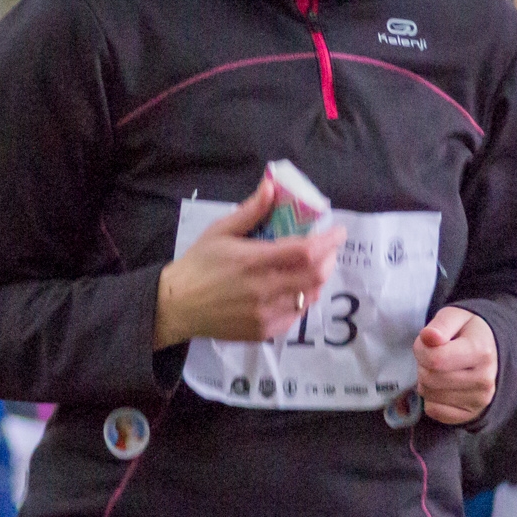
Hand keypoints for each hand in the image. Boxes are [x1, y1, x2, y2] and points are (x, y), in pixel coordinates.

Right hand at [154, 175, 344, 347]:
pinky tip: (295, 288)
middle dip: (329, 259)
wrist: (178, 306)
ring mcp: (266, 314)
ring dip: (319, 279)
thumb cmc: (199, 264)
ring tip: (314, 266)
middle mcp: (264, 290)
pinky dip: (303, 299)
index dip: (328, 241)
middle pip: (316, 276)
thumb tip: (272, 185)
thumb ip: (251, 210)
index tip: (338, 231)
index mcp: (253, 260)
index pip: (305, 251)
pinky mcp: (264, 332)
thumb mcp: (220, 231)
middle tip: (328, 248)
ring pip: (310, 297)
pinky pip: (297, 316)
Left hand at [413, 306, 496, 424]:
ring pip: (429, 395)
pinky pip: (433, 411)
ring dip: (426, 381)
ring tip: (441, 368)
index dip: (421, 348)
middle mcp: (484, 380)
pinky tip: (443, 385)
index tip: (428, 341)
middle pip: (429, 378)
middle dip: (423, 364)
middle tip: (435, 354)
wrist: (491, 351)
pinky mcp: (470, 415)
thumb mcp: (455, 317)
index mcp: (481, 352)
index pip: (435, 359)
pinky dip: (431, 398)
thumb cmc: (468, 331)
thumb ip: (440, 325)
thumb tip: (428, 336)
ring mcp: (479, 401)